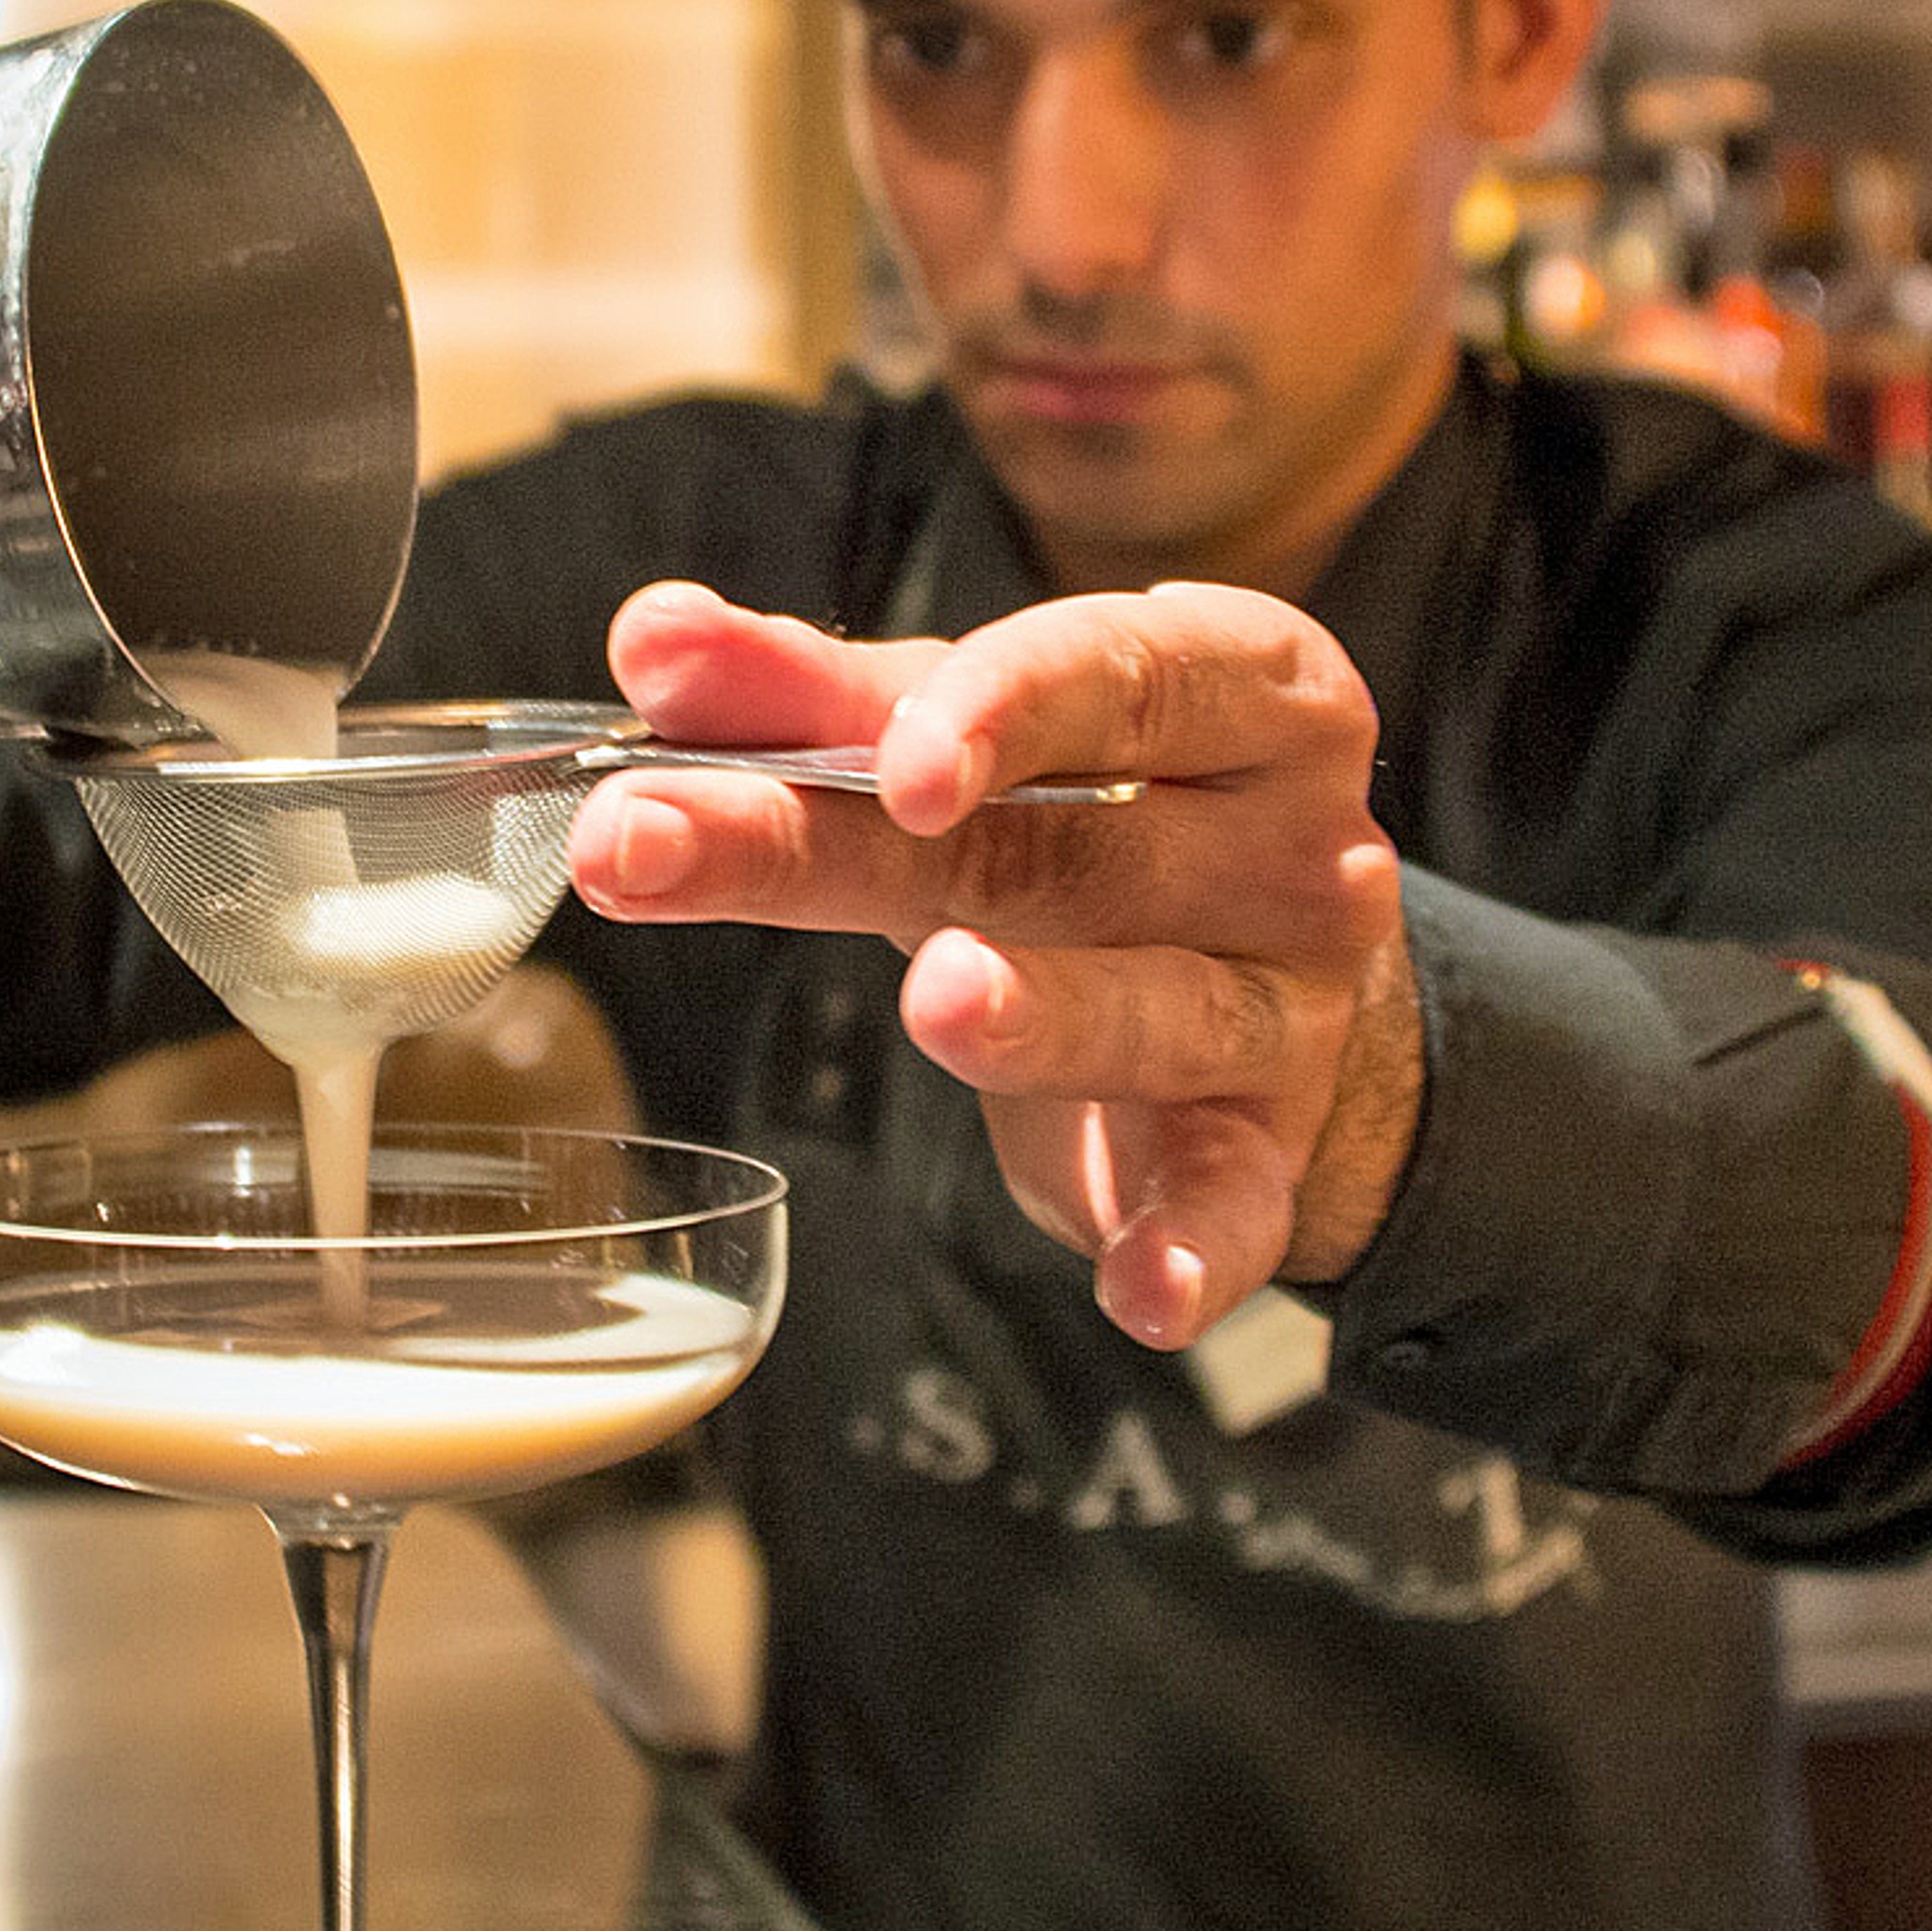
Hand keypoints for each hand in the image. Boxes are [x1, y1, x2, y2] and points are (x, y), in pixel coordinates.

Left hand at [565, 578, 1416, 1350]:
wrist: (1255, 974)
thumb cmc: (1085, 814)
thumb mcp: (956, 740)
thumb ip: (807, 697)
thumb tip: (655, 638)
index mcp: (1238, 688)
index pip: (1123, 671)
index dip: (1004, 707)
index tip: (889, 755)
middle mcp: (1290, 842)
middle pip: (1064, 845)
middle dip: (846, 846)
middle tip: (641, 842)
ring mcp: (1288, 1006)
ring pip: (1159, 1010)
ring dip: (1046, 1017)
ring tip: (936, 1004)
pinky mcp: (1265, 1150)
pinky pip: (1235, 1204)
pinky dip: (1189, 1248)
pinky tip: (1135, 1292)